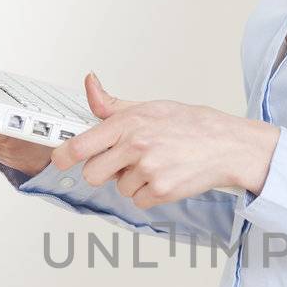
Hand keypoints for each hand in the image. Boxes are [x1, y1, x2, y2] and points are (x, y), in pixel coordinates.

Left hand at [49, 71, 279, 204]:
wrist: (227, 144)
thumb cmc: (192, 125)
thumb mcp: (150, 107)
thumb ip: (113, 104)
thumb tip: (90, 85)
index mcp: (128, 123)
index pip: (82, 144)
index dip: (64, 155)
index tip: (59, 159)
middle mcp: (135, 146)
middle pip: (93, 174)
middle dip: (104, 172)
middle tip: (124, 163)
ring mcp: (148, 170)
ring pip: (119, 188)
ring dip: (133, 182)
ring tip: (157, 165)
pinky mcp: (161, 190)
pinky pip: (138, 201)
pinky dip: (149, 194)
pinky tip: (165, 177)